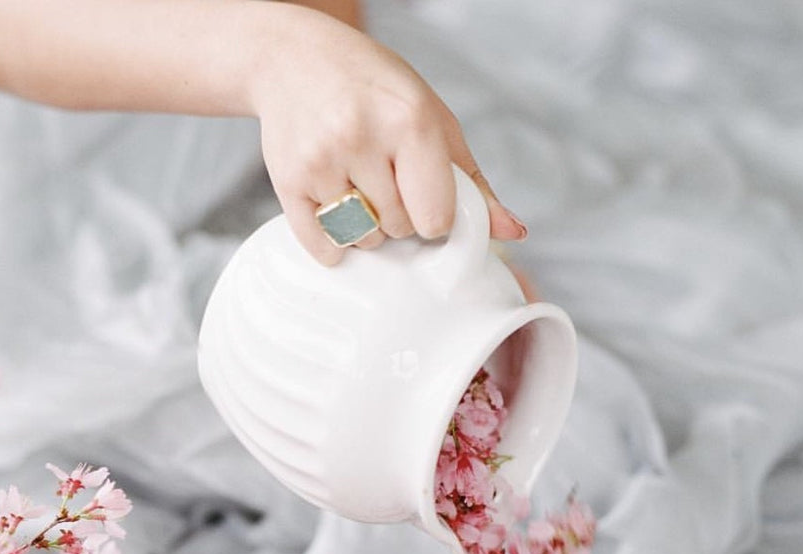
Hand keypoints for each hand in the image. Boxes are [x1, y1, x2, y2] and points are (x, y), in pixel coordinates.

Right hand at [250, 3, 526, 264]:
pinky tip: (334, 207)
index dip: (434, 215)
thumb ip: (473, 181)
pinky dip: (334, 242)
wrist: (292, 59)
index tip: (423, 195)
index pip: (436, 218)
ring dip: (366, 228)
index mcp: (410, 121)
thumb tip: (514, 233)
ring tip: (357, 185)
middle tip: (383, 177)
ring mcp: (320, 161)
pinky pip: (323, 245)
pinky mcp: (288, 181)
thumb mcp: (433, 119)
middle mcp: (361, 138)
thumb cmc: (373, 89)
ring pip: (362, 240)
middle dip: (397, 215)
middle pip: (398, 230)